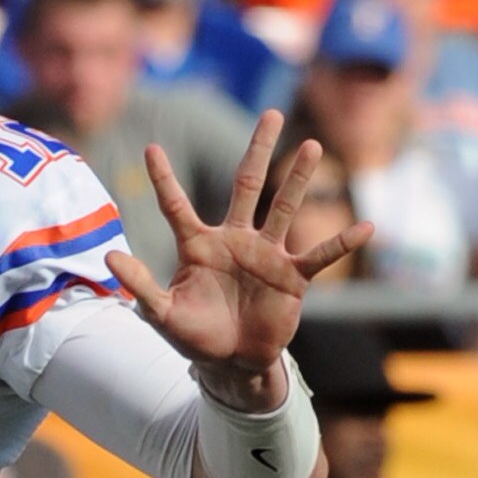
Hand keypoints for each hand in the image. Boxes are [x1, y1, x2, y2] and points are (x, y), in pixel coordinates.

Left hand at [107, 115, 371, 388]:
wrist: (231, 363)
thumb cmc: (194, 336)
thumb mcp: (162, 314)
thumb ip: (140, 285)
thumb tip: (110, 258)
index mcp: (198, 245)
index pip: (176, 206)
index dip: (164, 179)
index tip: (151, 147)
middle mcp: (235, 240)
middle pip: (247, 185)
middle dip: (259, 150)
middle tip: (271, 114)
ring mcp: (266, 255)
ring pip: (284, 209)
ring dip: (298, 180)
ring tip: (312, 146)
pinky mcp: (291, 278)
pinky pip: (320, 256)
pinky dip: (342, 243)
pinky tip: (366, 227)